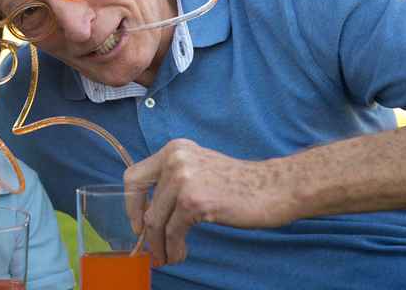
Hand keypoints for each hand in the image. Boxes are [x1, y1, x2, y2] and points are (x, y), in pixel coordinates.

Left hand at [124, 139, 295, 265]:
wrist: (274, 188)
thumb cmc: (239, 184)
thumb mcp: (199, 169)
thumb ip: (173, 182)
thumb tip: (146, 213)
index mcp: (174, 149)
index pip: (134, 175)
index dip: (131, 203)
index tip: (138, 222)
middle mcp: (175, 159)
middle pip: (142, 202)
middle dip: (144, 230)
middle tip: (151, 247)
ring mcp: (184, 179)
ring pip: (155, 221)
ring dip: (159, 245)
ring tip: (167, 256)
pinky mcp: (194, 201)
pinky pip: (172, 232)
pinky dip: (173, 248)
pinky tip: (179, 254)